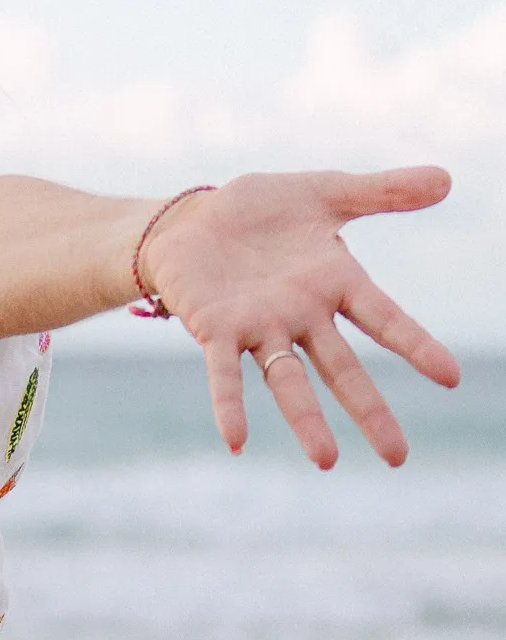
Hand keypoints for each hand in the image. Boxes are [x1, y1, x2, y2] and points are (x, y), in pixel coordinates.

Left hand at [140, 169, 459, 466]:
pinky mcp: (215, 329)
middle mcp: (301, 315)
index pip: (384, 318)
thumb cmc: (259, 212)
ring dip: (306, 420)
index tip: (450, 377)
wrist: (189, 218)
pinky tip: (234, 440)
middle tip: (397, 457)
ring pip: (288, 381)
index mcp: (333, 283)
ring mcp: (259, 327)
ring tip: (325, 461)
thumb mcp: (324, 194)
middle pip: (342, 369)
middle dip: (369, 411)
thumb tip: (446, 178)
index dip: (415, 345)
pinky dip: (230, 404)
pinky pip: (224, 373)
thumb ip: (382, 192)